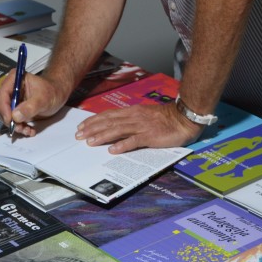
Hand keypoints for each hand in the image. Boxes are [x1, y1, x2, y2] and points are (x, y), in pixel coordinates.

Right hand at [0, 72, 65, 137]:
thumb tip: (15, 116)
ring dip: (15, 125)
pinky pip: (12, 120)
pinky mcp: (15, 109)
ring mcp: (12, 99)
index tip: (10, 119)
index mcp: (15, 79)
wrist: (58, 95)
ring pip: (6, 115)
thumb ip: (30, 107)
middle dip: (9, 119)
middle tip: (19, 127)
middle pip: (1, 105)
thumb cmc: (52, 92)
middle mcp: (10, 88)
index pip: (3, 94)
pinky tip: (29, 130)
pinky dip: (20, 127)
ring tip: (27, 130)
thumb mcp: (43, 99)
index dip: (4, 108)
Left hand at [74, 102, 204, 152]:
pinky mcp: (150, 136)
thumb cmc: (165, 118)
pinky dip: (122, 145)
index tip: (81, 127)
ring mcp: (141, 126)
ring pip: (118, 130)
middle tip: (78, 136)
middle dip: (92, 129)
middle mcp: (134, 117)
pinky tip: (113, 150)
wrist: (183, 117)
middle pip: (109, 122)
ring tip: (90, 142)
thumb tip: (115, 125)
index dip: (94, 121)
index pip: (108, 115)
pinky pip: (134, 141)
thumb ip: (131, 119)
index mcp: (132, 112)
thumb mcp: (145, 114)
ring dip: (102, 136)